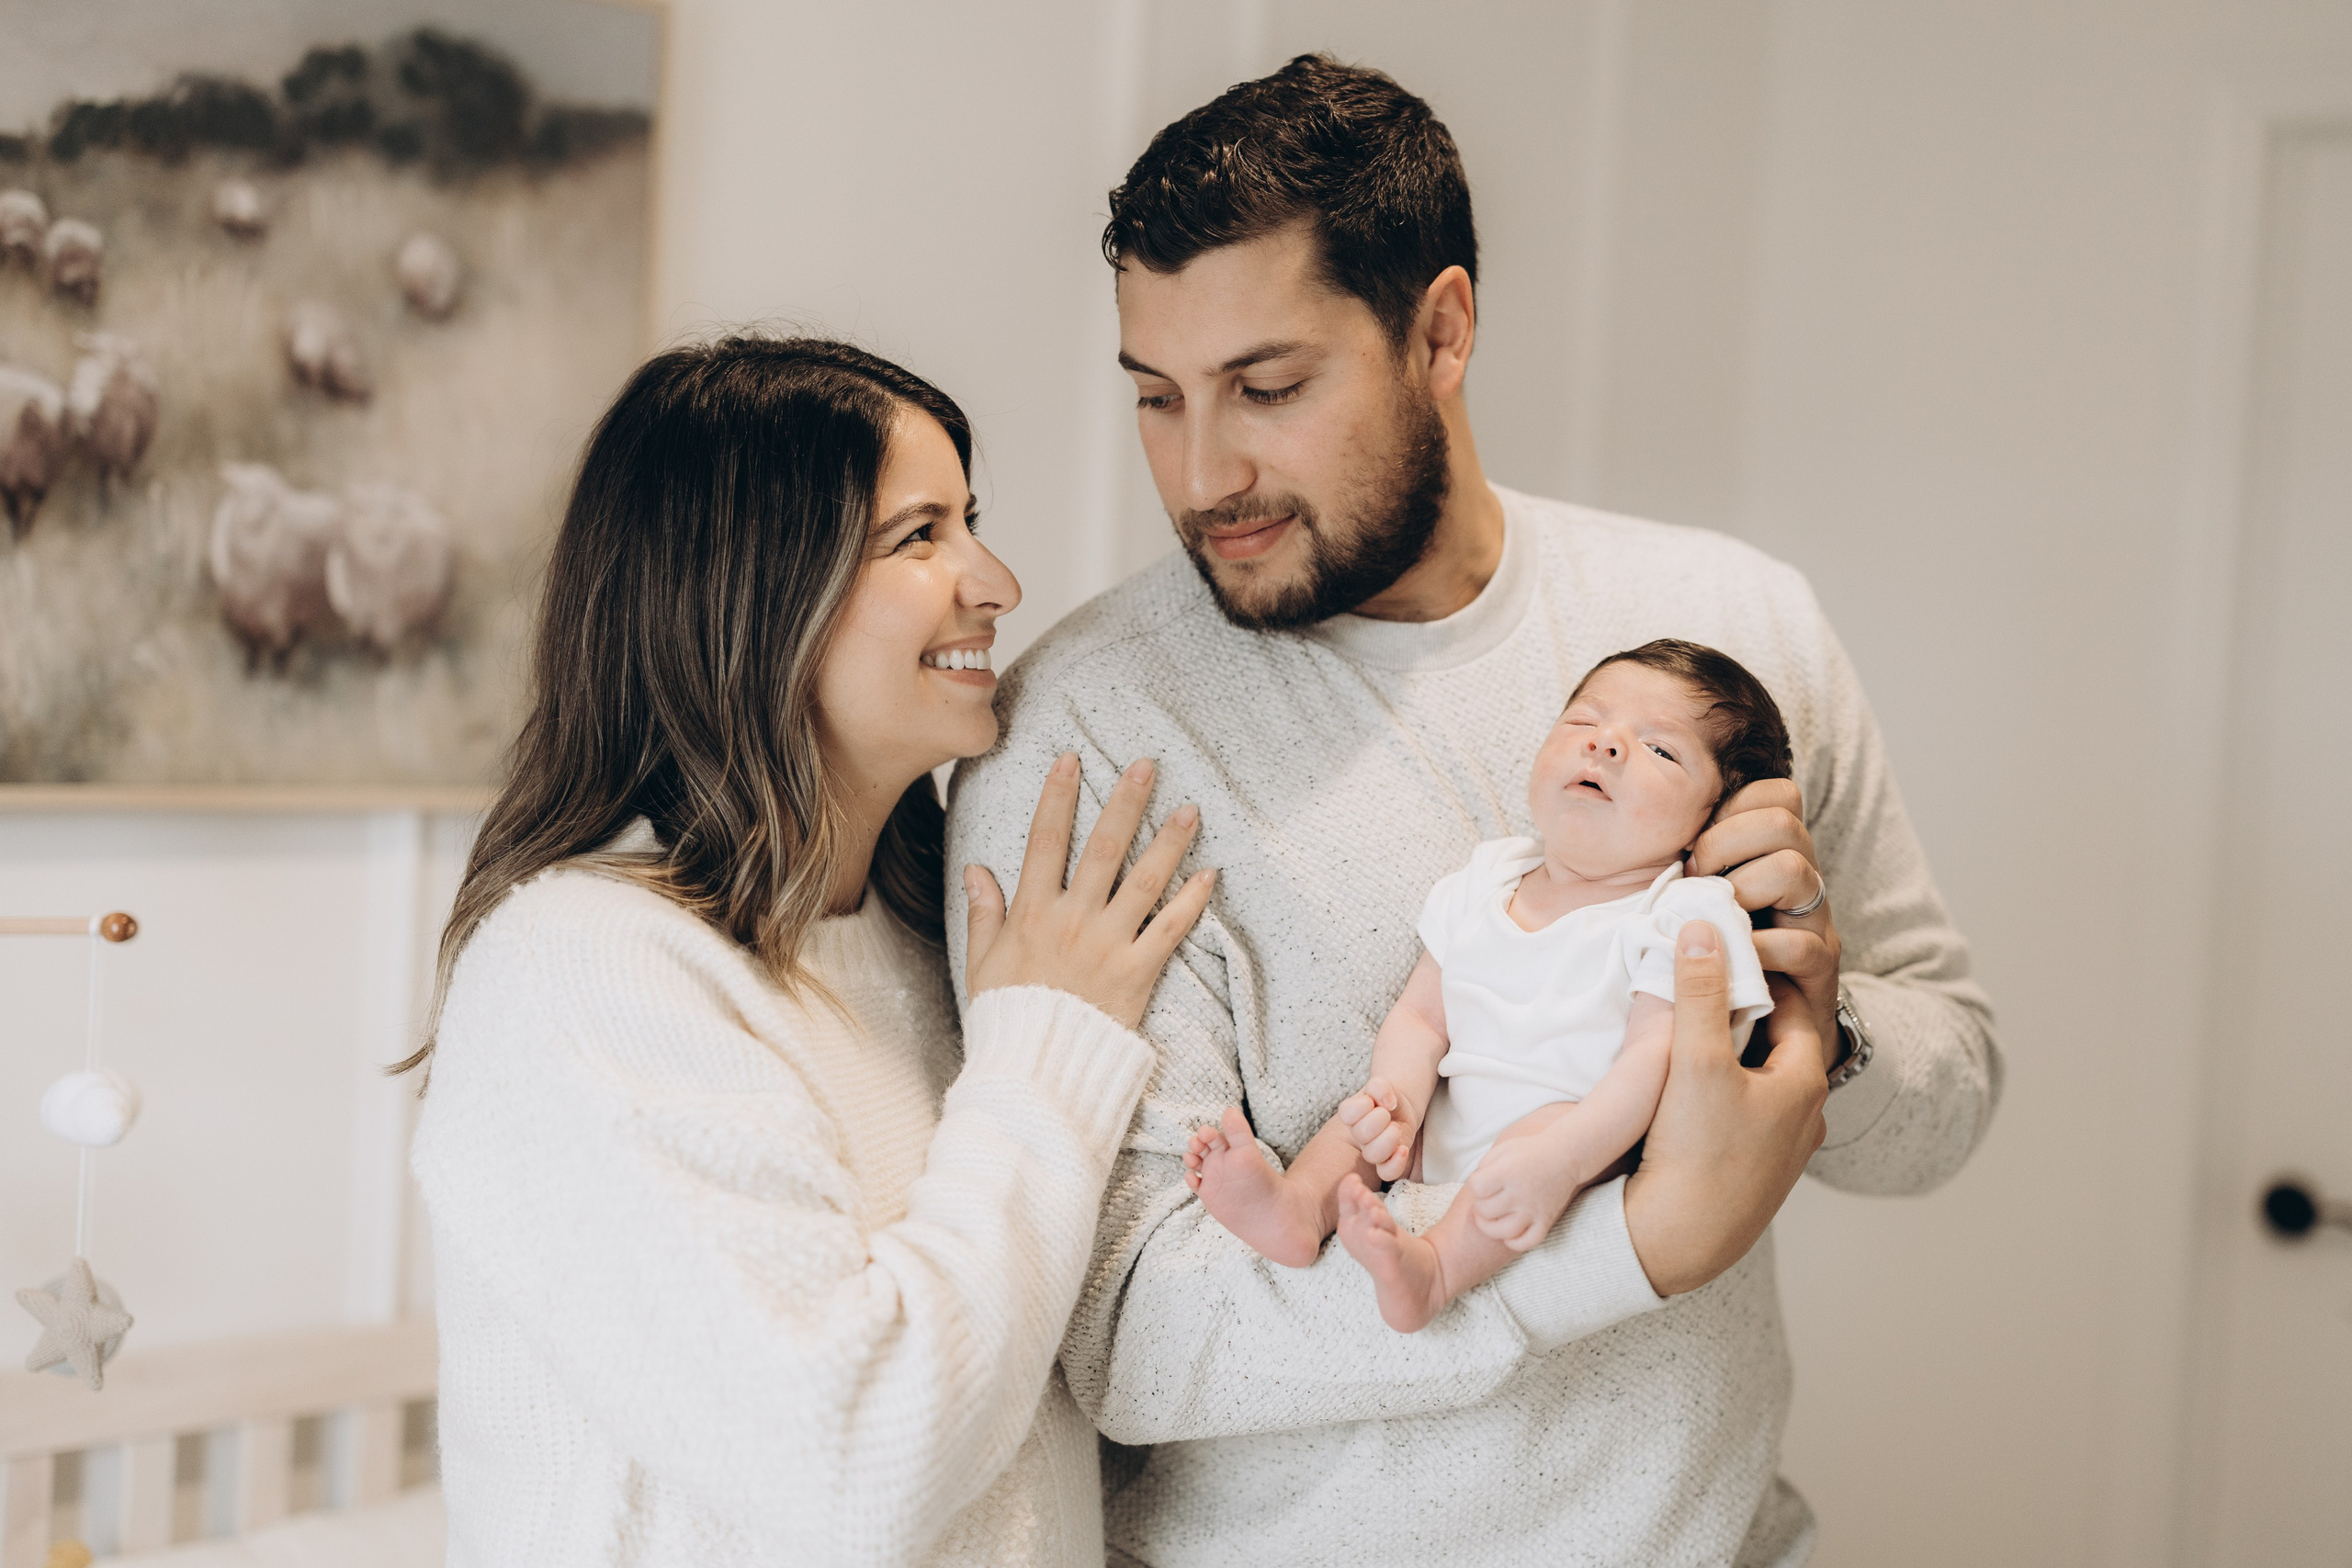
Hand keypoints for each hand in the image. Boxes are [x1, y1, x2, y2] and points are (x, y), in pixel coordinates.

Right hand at [965, 753, 1214, 1029]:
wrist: (1037, 1069)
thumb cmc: (1008, 1016)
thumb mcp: (982, 963)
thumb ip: (983, 913)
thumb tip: (975, 870)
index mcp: (1032, 913)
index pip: (1045, 841)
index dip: (1059, 797)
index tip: (1071, 760)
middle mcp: (1073, 920)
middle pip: (1104, 848)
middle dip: (1126, 802)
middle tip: (1146, 765)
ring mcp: (1109, 944)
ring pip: (1145, 880)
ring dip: (1169, 841)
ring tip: (1190, 808)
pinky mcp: (1138, 972)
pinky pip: (1170, 929)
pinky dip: (1193, 901)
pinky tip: (1210, 874)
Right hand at [1336, 1078, 1417, 1181]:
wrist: (1399, 1109)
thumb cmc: (1385, 1097)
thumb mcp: (1382, 1084)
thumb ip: (1379, 1086)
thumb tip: (1388, 1102)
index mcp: (1350, 1114)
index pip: (1347, 1113)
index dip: (1363, 1105)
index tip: (1372, 1100)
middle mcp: (1357, 1135)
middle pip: (1361, 1134)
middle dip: (1380, 1119)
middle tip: (1387, 1113)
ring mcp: (1371, 1150)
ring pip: (1373, 1155)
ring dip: (1389, 1138)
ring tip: (1395, 1128)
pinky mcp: (1388, 1162)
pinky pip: (1387, 1173)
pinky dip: (1396, 1163)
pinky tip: (1403, 1149)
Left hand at [1463, 1136, 1581, 1252]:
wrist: (1565, 1155)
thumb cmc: (1529, 1152)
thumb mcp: (1503, 1149)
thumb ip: (1484, 1166)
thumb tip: (1474, 1189)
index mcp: (1508, 1172)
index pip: (1477, 1188)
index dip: (1475, 1185)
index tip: (1483, 1181)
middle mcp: (1521, 1193)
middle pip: (1486, 1211)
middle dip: (1480, 1205)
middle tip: (1487, 1198)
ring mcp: (1534, 1209)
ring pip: (1503, 1232)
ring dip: (1489, 1228)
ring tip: (1489, 1219)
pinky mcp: (1546, 1221)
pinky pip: (1527, 1243)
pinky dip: (1514, 1243)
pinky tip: (1508, 1233)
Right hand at [1621, 920, 1826, 1294]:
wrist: (1678, 1244)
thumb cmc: (1696, 1153)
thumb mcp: (1694, 1060)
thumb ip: (1698, 991)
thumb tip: (1702, 926)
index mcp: (1804, 1082)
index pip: (1790, 1005)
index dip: (1755, 977)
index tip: (1720, 959)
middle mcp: (1804, 1118)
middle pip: (1773, 1044)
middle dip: (1739, 1016)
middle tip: (1696, 993)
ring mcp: (1781, 1152)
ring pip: (1757, 1083)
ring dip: (1728, 1059)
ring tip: (1684, 1041)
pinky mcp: (1752, 1176)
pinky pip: (1742, 1118)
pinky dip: (1720, 1098)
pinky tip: (1682, 1098)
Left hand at [1689, 777, 1841, 1075]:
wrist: (1748, 1031)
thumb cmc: (1706, 955)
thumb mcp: (1690, 898)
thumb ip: (1680, 861)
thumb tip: (1629, 817)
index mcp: (1772, 853)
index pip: (1779, 794)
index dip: (1736, 806)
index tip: (1694, 844)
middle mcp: (1801, 879)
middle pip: (1785, 822)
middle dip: (1727, 843)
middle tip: (1695, 879)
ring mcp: (1814, 921)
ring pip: (1794, 870)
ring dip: (1740, 890)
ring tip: (1712, 920)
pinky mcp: (1820, 968)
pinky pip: (1800, 944)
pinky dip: (1755, 950)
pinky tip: (1728, 960)